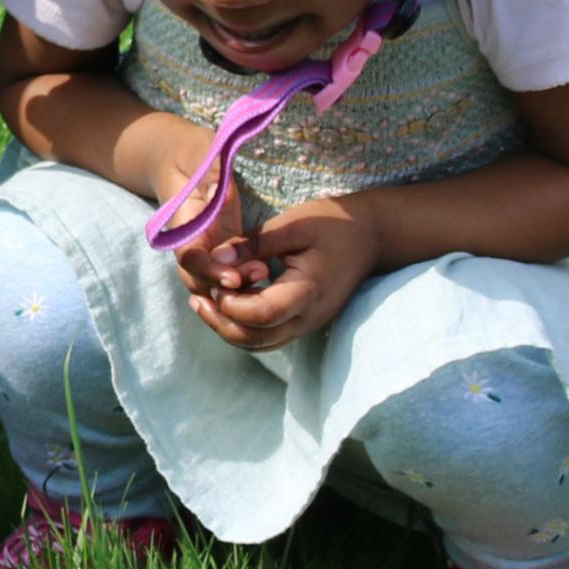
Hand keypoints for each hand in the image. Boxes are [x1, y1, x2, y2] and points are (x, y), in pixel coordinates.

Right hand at [142, 120, 268, 299]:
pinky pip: (230, 271)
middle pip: (200, 278)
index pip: (189, 257)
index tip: (233, 277)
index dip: (209, 270)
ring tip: (266, 276)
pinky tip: (265, 277)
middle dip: (226, 285)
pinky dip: (243, 280)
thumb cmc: (191, 153)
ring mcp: (207, 247)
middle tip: (261, 273)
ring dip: (237, 287)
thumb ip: (210, 173)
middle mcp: (192, 242)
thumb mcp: (199, 153)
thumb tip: (220, 194)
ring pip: (214, 281)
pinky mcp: (224, 247)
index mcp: (182, 222)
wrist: (182, 159)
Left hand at [188, 195, 380, 353]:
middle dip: (221, 323)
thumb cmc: (333, 224)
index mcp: (307, 291)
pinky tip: (228, 304)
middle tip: (196, 299)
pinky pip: (269, 337)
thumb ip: (254, 243)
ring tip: (204, 303)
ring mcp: (308, 324)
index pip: (260, 315)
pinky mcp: (305, 322)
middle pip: (256, 339)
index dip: (230, 304)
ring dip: (229, 329)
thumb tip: (216, 258)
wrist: (372, 236)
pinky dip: (244, 327)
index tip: (213, 282)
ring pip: (260, 344)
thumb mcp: (293, 224)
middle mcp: (308, 317)